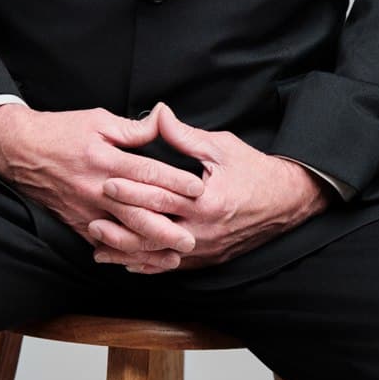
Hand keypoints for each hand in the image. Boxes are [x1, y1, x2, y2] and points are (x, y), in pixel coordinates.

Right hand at [0, 104, 204, 262]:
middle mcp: (96, 188)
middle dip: (167, 227)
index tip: (198, 189)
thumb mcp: (97, 120)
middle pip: (137, 212)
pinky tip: (143, 261)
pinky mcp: (76, 223)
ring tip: (174, 256)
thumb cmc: (60, 131)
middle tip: (192, 238)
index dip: (174, 182)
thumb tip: (162, 120)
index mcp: (104, 159)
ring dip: (149, 247)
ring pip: (122, 233)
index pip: (146, 173)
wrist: (18, 151)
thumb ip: (133, 129)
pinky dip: (124, 254)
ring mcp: (85, 209)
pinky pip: (103, 243)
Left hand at [92, 100, 330, 272]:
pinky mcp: (208, 259)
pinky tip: (125, 262)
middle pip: (154, 230)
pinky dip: (148, 265)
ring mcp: (206, 249)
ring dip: (127, 252)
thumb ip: (184, 136)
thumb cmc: (254, 170)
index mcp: (207, 201)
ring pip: (158, 255)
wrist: (286, 201)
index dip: (132, 189)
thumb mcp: (221, 147)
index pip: (161, 195)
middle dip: (121, 226)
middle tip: (91, 219)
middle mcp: (204, 230)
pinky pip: (172, 266)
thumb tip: (158, 113)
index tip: (106, 181)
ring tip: (98, 246)